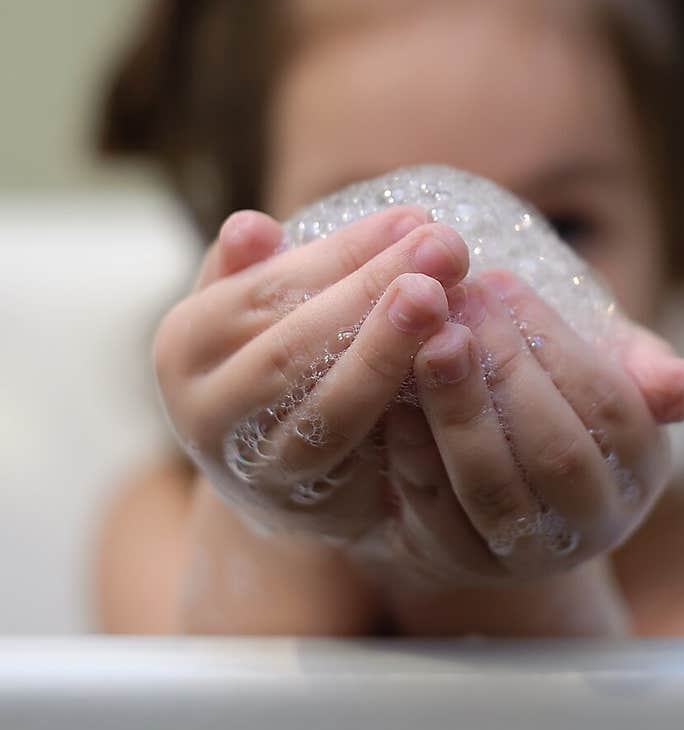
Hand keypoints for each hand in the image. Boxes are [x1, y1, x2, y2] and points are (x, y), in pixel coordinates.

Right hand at [152, 204, 468, 541]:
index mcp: (184, 345)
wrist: (287, 473)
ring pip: (327, 411)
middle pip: (293, 347)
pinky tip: (454, 364)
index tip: (412, 218)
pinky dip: (406, 412)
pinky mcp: (314, 512)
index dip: (344, 251)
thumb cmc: (280, 357)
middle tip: (445, 246)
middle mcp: (204, 412)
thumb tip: (251, 226)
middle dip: (373, 292)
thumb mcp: (257, 307)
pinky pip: (363, 461)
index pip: (268, 287)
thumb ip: (257, 269)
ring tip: (445, 297)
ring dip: (390, 351)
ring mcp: (255, 471)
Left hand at [381, 267, 683, 588]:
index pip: (611, 406)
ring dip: (457, 409)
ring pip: (493, 489)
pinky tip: (393, 395)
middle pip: (556, 453)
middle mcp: (595, 523)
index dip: (554, 342)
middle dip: (504, 372)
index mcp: (640, 467)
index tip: (499, 282)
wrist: (483, 472)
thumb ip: (640, 365)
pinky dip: (414, 449)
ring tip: (425, 343)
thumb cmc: (549, 394)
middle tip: (455, 305)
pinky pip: (434, 510)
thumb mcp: (601, 368)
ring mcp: (526, 554)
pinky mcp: (458, 563)